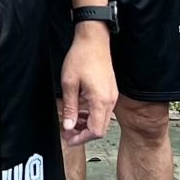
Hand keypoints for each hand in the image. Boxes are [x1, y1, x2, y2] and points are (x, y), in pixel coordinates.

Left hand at [58, 29, 118, 145]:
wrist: (94, 40)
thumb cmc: (82, 57)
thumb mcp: (69, 84)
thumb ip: (70, 108)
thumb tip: (69, 126)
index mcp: (100, 100)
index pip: (95, 131)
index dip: (81, 139)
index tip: (69, 139)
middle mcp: (109, 100)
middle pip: (100, 129)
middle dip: (83, 134)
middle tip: (68, 133)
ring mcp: (111, 96)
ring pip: (102, 120)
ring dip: (87, 125)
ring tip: (71, 122)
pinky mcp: (110, 91)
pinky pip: (103, 110)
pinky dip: (91, 115)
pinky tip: (79, 111)